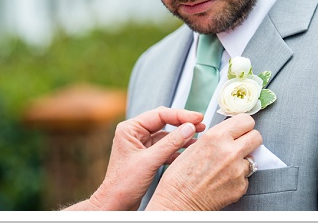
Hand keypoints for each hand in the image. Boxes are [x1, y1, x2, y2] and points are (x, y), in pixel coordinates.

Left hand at [79, 106, 205, 210]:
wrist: (116, 203)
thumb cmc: (123, 183)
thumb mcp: (149, 161)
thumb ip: (170, 143)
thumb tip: (189, 128)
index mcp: (130, 129)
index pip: (159, 114)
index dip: (181, 115)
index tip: (197, 118)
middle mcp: (134, 134)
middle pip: (164, 122)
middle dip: (183, 124)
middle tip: (201, 125)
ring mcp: (141, 145)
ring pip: (166, 136)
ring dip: (182, 137)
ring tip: (199, 138)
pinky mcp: (147, 156)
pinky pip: (165, 148)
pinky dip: (177, 149)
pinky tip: (189, 151)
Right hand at [147, 114, 262, 210]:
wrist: (178, 202)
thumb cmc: (180, 177)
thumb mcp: (193, 146)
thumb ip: (215, 137)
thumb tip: (229, 134)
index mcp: (216, 137)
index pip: (246, 121)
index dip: (244, 125)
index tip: (241, 128)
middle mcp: (229, 152)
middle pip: (256, 137)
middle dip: (249, 139)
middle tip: (240, 144)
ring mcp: (238, 170)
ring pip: (252, 158)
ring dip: (242, 160)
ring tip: (224, 167)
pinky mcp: (241, 186)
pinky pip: (246, 176)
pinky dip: (237, 177)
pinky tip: (223, 179)